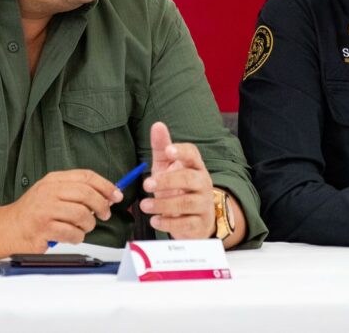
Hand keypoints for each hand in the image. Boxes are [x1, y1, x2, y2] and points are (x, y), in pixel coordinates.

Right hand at [0, 169, 121, 253]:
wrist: (6, 228)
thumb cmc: (33, 212)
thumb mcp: (52, 192)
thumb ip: (76, 191)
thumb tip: (107, 196)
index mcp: (53, 180)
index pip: (86, 177)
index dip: (105, 185)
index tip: (116, 195)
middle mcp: (49, 192)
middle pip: (87, 194)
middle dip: (101, 206)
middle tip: (104, 214)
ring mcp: (45, 210)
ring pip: (81, 215)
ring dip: (88, 224)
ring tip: (82, 227)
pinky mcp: (43, 229)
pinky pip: (72, 233)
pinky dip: (77, 237)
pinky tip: (71, 236)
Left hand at [139, 121, 214, 238]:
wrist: (196, 220)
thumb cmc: (178, 188)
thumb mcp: (168, 167)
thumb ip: (162, 148)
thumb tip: (157, 125)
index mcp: (195, 166)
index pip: (193, 154)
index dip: (181, 151)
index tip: (168, 151)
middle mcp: (203, 183)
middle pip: (189, 178)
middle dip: (167, 181)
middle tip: (146, 184)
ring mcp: (203, 204)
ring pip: (187, 202)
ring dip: (164, 204)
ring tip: (144, 205)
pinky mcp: (200, 224)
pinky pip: (186, 223)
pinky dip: (169, 223)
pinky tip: (155, 220)